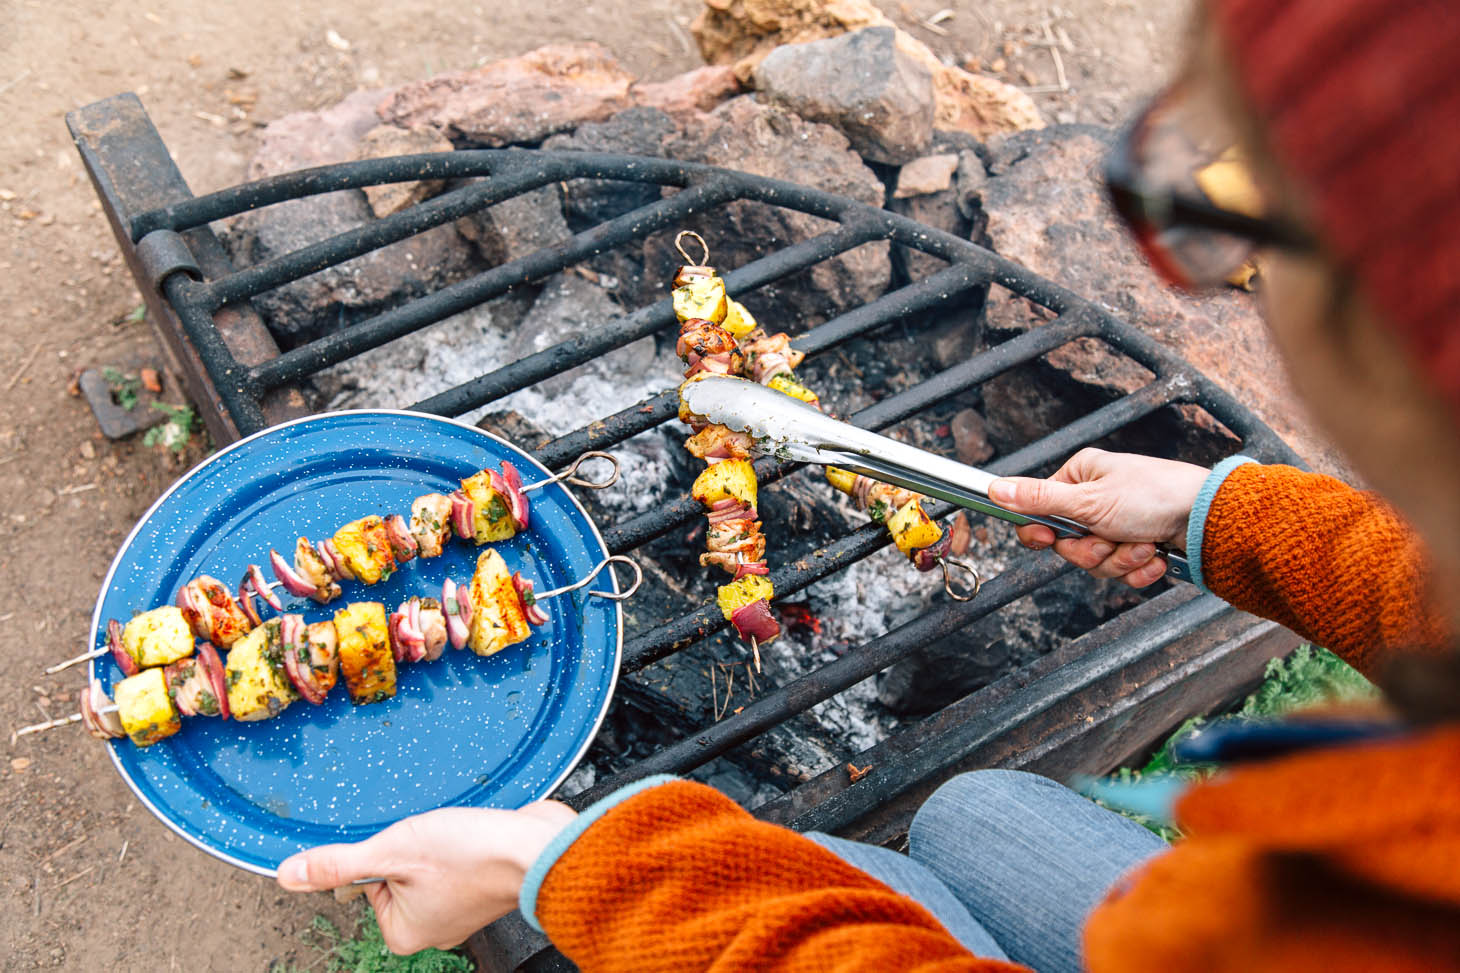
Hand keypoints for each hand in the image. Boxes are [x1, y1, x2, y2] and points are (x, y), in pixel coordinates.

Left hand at [276, 801, 576, 953]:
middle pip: (399, 873)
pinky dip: (463, 844)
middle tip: (436, 840)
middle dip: (413, 846)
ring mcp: (460, 910)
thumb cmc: (474, 855)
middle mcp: (432, 929)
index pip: (369, 883)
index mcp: (405, 933)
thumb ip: (339, 864)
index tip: (411, 847)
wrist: (541, 849)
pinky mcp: (483, 888)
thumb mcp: (394, 850)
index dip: (386, 852)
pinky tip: (474, 838)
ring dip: (438, 842)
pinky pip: (457, 862)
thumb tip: (287, 876)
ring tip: (458, 838)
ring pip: (428, 865)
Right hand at [988, 448, 1207, 587]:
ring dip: (1120, 560)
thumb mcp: (1088, 500)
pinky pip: (1122, 570)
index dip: (1040, 532)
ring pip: (1095, 561)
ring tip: (1142, 544)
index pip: (1039, 511)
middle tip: (1110, 538)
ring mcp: (1118, 523)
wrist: (1209, 518)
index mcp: (1079, 478)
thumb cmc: (1155, 495)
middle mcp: (1096, 499)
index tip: (1047, 539)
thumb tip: (995, 489)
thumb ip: (1039, 500)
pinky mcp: (1137, 544)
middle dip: (1093, 551)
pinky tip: (1154, 555)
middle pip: (1068, 544)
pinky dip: (1138, 568)